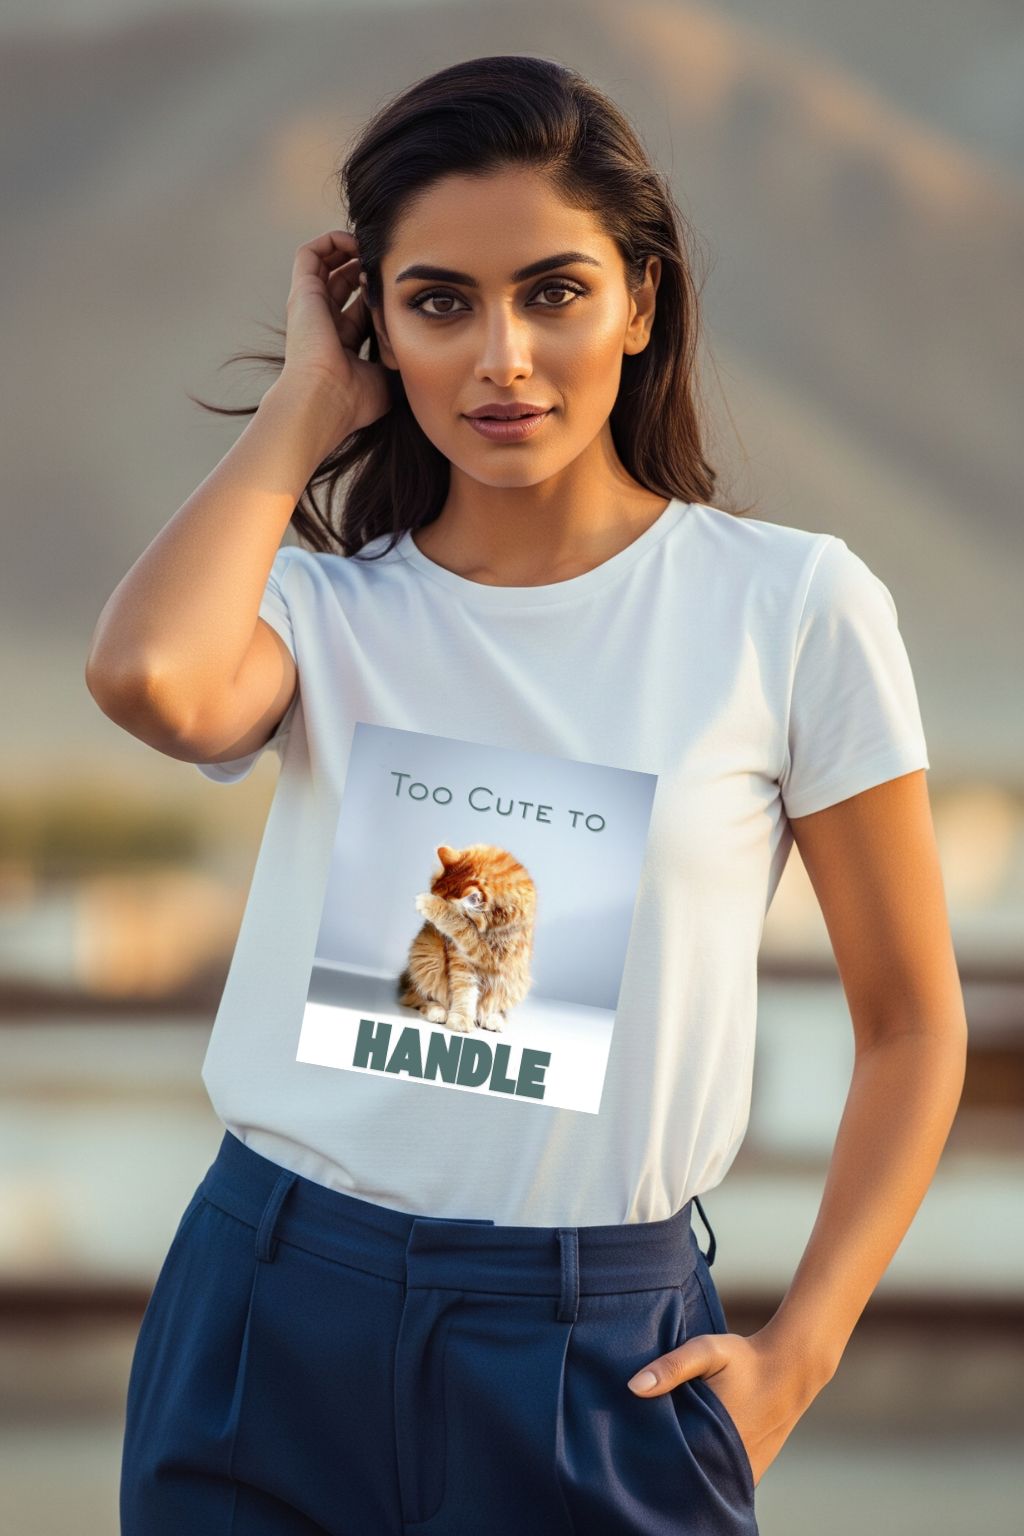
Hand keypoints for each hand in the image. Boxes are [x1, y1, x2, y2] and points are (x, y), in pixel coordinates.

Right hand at [277, 228, 391, 436]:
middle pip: (342, 282)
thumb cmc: (353, 399)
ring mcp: (310, 306)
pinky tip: (356, 242)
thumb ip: (394, 360)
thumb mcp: (383, 378)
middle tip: (386, 261)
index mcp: (341, 342)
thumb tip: (411, 352)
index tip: (399, 287)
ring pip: (325, 263)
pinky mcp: (302, 292)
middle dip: (365, 266)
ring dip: (349, 248)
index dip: (379, 293)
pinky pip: (310, 253)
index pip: (360, 307)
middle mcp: (322, 322)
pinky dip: (332, 241)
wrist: (324, 400)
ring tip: (371, 246)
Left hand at [626, 1327, 817, 1487]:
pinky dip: (710, 1471)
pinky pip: (724, 1481)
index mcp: (711, 1437)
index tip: (635, 1440)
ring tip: (675, 1444)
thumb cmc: (745, 1359)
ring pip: (706, 1480)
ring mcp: (742, 1470)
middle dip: (667, 1462)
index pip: (668, 1460)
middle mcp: (728, 1462)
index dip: (649, 1452)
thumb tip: (633, 1388)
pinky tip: (700, 1450)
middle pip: (685, 1474)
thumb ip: (671, 1367)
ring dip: (690, 1468)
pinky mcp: (753, 1470)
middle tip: (653, 1441)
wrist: (791, 1368)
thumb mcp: (706, 1351)